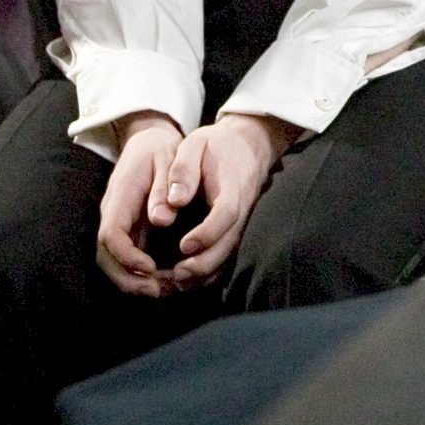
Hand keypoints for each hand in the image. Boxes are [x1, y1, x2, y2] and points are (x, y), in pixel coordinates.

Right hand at [95, 112, 184, 295]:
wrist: (150, 141)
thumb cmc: (160, 150)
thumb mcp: (166, 159)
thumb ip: (163, 188)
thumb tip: (161, 219)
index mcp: (119, 198)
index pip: (111, 235)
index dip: (127, 256)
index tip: (150, 268)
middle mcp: (113, 215)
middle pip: (106, 258)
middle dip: (129, 279)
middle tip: (158, 291)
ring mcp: (119, 225)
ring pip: (114, 264)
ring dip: (136, 282)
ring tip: (167, 290)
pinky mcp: (129, 232)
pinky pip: (128, 260)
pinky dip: (143, 276)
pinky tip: (167, 281)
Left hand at [159, 112, 298, 290]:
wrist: (249, 146)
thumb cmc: (217, 146)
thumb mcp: (196, 144)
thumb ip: (183, 170)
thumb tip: (175, 199)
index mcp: (233, 187)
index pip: (226, 214)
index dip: (207, 233)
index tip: (184, 245)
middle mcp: (244, 210)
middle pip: (231, 243)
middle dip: (205, 263)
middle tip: (178, 274)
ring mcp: (246, 222)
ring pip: (232, 255)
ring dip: (208, 272)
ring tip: (180, 280)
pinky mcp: (240, 229)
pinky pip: (230, 255)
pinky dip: (213, 270)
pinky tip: (190, 277)